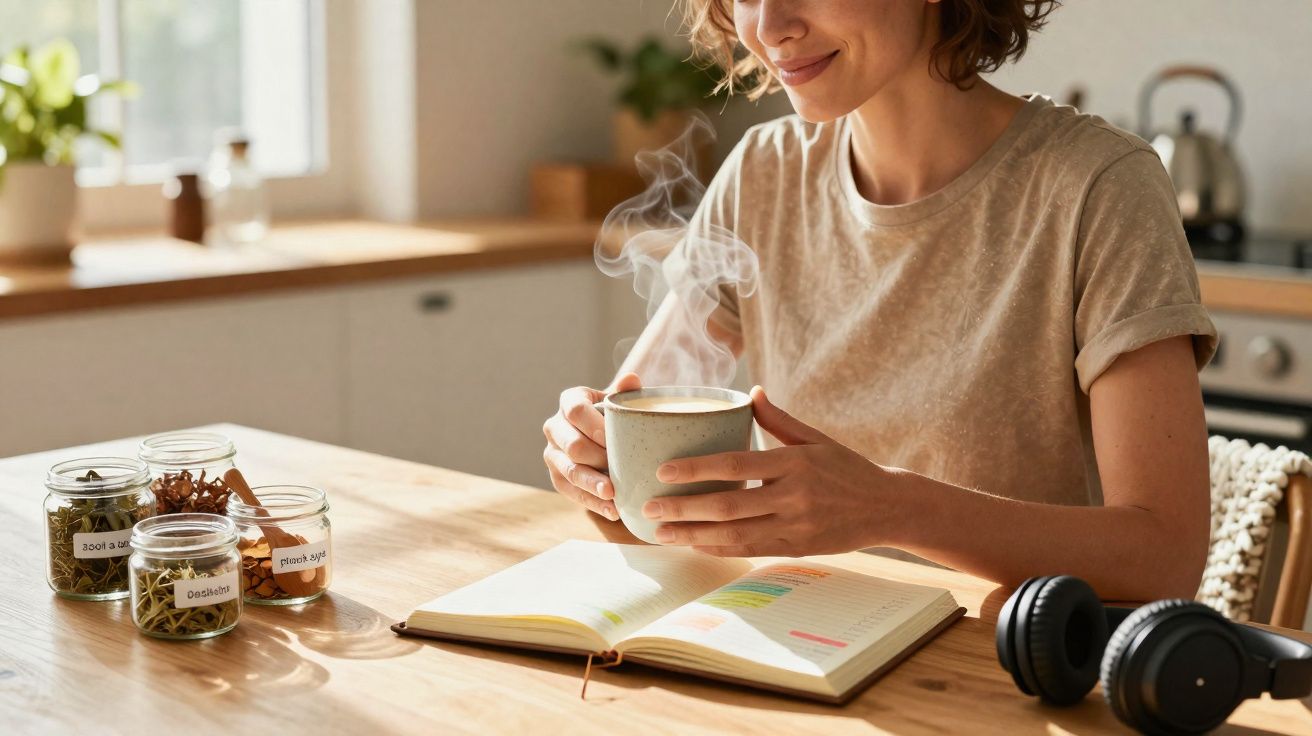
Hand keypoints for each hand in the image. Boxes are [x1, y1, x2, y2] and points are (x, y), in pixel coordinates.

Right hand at [542, 373, 641, 520]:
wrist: (603, 437)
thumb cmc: (614, 416)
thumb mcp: (619, 402)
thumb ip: (626, 391)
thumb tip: (632, 380)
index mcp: (569, 401)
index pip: (575, 410)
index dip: (593, 425)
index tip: (612, 438)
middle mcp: (554, 426)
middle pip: (572, 445)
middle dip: (596, 459)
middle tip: (620, 469)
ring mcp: (552, 454)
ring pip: (570, 471)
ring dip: (592, 485)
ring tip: (614, 495)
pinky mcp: (556, 477)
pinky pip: (571, 492)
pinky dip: (592, 502)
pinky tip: (613, 511)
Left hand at [642, 386, 899, 556]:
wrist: (886, 507)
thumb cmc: (847, 468)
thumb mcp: (816, 439)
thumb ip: (779, 420)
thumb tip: (751, 393)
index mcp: (794, 463)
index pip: (735, 466)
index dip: (696, 470)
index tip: (663, 471)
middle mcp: (793, 496)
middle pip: (728, 505)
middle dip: (684, 509)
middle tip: (649, 507)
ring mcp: (795, 526)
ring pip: (734, 534)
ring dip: (693, 535)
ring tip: (660, 532)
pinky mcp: (796, 547)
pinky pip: (750, 550)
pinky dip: (719, 549)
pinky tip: (693, 545)